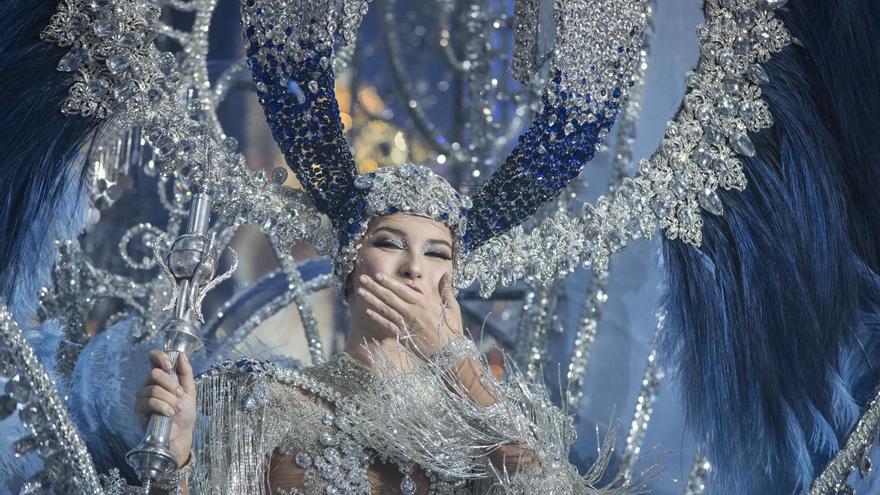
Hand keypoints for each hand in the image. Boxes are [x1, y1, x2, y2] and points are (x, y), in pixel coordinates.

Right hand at [134, 350, 196, 466]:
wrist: (182, 432)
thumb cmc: (185, 411)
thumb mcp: (190, 389)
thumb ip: (186, 372)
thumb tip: (181, 355)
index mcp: (162, 376)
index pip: (153, 358)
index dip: (159, 357)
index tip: (169, 365)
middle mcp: (149, 383)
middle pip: (153, 373)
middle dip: (171, 384)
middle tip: (179, 395)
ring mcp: (143, 396)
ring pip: (154, 389)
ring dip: (170, 399)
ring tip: (177, 408)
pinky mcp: (139, 409)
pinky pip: (150, 402)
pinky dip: (163, 407)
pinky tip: (170, 413)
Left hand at [357, 272, 462, 357]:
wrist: (450, 352)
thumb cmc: (451, 329)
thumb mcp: (452, 307)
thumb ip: (446, 289)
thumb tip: (448, 273)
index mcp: (423, 303)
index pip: (402, 289)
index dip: (389, 282)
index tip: (377, 275)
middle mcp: (412, 312)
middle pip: (390, 297)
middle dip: (375, 286)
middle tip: (362, 278)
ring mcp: (407, 324)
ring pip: (385, 309)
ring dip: (371, 300)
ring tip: (360, 292)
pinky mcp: (404, 336)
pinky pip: (387, 325)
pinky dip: (377, 318)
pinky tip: (367, 311)